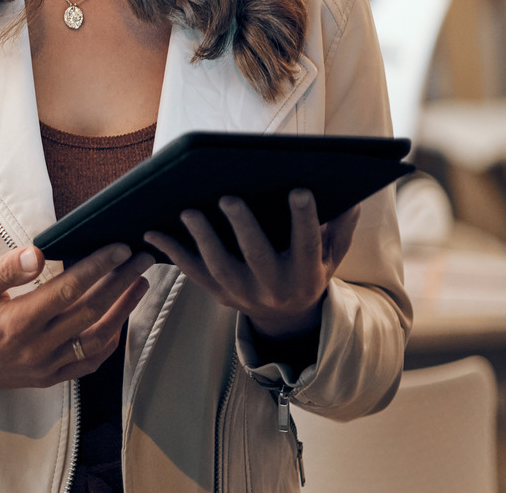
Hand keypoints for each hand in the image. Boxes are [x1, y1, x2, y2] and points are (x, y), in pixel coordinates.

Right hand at [0, 243, 153, 397]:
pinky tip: (119, 320)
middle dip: (121, 282)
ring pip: (97, 338)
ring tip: (139, 283)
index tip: (120, 248)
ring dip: (123, 310)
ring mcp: (46, 366)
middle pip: (92, 312)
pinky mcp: (49, 376)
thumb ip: (4, 270)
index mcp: (18, 322)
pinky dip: (110, 341)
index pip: (69, 290)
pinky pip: (88, 362)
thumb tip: (35, 253)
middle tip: (142, 258)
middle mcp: (37, 347)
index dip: (98, 267)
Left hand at [144, 189, 358, 338]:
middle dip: (243, 227)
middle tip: (228, 197)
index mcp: (305, 273)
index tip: (298, 190)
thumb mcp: (331, 255)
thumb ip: (340, 227)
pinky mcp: (217, 293)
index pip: (308, 244)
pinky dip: (171, 252)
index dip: (305, 218)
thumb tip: (353, 196)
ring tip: (188, 211)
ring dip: (202, 239)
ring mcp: (242, 293)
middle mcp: (274, 287)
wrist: (286, 315)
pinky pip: (192, 272)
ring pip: (220, 266)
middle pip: (258, 257)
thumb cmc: (308, 269)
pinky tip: (152, 231)